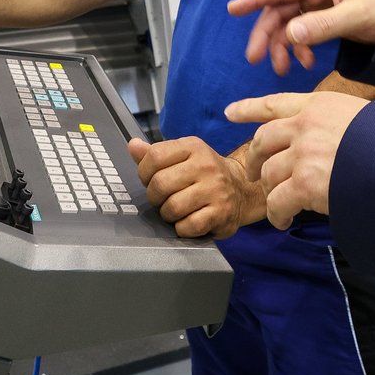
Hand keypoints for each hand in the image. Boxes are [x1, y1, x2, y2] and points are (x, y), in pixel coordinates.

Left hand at [127, 137, 261, 238]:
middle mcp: (206, 165)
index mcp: (193, 147)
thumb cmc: (204, 173)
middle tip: (162, 199)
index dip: (144, 173)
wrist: (241, 189)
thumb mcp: (182, 156)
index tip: (150, 179)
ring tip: (177, 210)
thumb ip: (155, 153)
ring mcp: (216, 190)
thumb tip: (133, 146)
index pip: (155, 156)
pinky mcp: (222, 213)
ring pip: (172, 207)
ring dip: (168, 214)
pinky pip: (187, 226)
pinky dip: (182, 228)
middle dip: (155, 197)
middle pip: (160, 184)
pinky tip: (189, 221)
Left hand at [225, 92, 369, 229]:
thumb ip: (338, 125)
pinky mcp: (305, 182)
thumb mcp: (364, 117)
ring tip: (279, 205)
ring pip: (269, 173)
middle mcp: (306, 124)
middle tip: (257, 174)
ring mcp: (303, 152)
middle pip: (263, 140)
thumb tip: (331, 143)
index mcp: (321, 104)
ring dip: (270, 191)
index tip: (229, 113)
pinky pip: (278, 201)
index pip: (275, 103)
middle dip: (257, 159)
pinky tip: (283, 220)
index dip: (249, 109)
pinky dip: (277, 214)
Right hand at [227, 0, 374, 75]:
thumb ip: (325, 25)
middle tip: (254, 58)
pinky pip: (303, 34)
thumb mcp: (359, 15)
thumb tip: (292, 35)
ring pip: (289, 25)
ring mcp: (320, 5)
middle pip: (280, 10)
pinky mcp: (325, 20)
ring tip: (282, 70)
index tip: (233, 8)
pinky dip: (301, 50)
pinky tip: (307, 64)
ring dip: (282, 47)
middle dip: (267, 34)